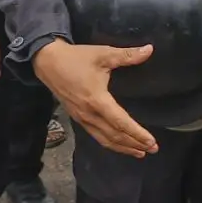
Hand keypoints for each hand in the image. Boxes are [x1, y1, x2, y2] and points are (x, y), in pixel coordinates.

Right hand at [34, 39, 157, 156]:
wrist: (48, 62)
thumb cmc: (76, 58)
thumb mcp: (103, 54)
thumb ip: (127, 55)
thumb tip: (149, 50)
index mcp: (97, 100)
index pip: (120, 122)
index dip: (137, 133)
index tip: (151, 141)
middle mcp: (89, 114)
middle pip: (114, 135)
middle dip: (134, 144)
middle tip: (153, 149)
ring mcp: (82, 118)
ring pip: (105, 139)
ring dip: (123, 147)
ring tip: (140, 152)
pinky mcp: (77, 118)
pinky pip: (96, 135)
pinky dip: (110, 143)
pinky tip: (120, 145)